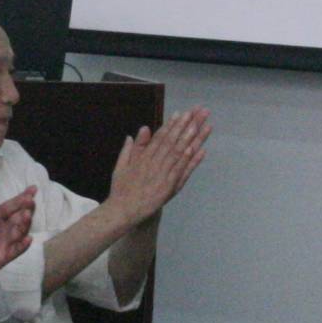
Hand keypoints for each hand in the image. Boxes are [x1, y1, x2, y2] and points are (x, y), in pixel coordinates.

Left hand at [0, 188, 37, 282]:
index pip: (11, 206)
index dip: (22, 197)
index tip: (33, 188)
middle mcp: (3, 230)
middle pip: (19, 217)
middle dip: (26, 208)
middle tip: (31, 199)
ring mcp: (5, 243)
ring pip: (19, 232)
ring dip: (25, 223)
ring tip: (27, 214)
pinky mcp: (3, 257)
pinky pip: (15, 251)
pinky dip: (22, 245)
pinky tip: (29, 239)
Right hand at [109, 107, 211, 222]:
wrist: (122, 210)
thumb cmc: (121, 189)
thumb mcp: (121, 165)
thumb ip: (130, 148)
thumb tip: (137, 132)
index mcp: (143, 156)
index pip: (160, 137)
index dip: (171, 124)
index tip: (181, 113)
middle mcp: (153, 162)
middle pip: (172, 140)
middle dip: (185, 125)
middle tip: (197, 112)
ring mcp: (162, 174)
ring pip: (178, 152)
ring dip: (190, 138)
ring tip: (200, 125)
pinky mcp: (168, 186)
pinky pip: (180, 170)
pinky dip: (188, 159)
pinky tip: (197, 149)